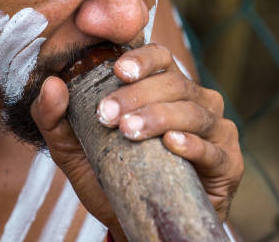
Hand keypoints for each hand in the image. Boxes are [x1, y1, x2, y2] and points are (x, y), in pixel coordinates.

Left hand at [30, 43, 243, 237]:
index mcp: (163, 88)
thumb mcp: (74, 148)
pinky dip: (192, 145)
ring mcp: (215, 130)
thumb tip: (51, 84)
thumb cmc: (111, 175)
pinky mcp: (227, 164)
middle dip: (138, 96)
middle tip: (107, 115)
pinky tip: (171, 145)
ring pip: (193, 111)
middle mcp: (194, 101)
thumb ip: (55, 117)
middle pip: (174, 83)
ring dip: (159, 117)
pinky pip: (213, 150)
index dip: (142, 59)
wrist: (135, 221)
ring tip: (129, 131)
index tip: (117, 72)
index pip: (160, 58)